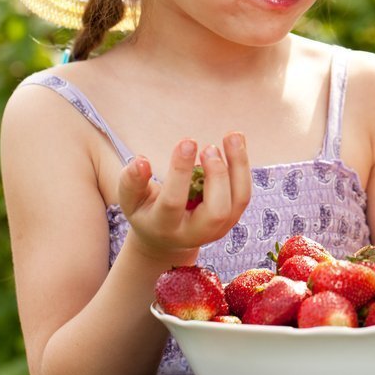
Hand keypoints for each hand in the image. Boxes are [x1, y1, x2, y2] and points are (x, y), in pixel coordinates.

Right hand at [118, 132, 251, 258]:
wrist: (165, 238)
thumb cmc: (146, 210)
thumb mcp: (130, 200)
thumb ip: (131, 181)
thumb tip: (141, 161)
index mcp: (166, 227)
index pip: (174, 202)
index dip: (180, 171)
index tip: (186, 141)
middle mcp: (196, 233)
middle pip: (217, 210)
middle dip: (217, 175)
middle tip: (208, 147)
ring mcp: (219, 228)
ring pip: (239, 199)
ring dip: (239, 165)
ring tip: (232, 136)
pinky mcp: (232, 218)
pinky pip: (243, 192)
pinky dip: (242, 166)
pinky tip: (235, 142)